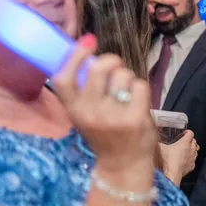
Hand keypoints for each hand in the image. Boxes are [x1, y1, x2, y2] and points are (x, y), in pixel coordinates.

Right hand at [51, 35, 155, 174]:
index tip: (88, 41)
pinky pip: (140, 86)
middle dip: (112, 61)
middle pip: (99, 69)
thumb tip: (89, 52)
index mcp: (73, 110)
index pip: (64, 78)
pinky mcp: (134, 118)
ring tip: (127, 94)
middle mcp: (89, 113)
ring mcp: (112, 116)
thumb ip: (86, 89)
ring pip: (123, 75)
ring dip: (128, 78)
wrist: (123, 164)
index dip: (74, 56)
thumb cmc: (106, 133)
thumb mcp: (86, 113)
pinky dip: (141, 89)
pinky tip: (138, 102)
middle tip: (117, 67)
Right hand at [160, 130, 197, 183]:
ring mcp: (193, 158)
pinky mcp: (192, 166)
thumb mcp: (159, 147)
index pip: (190, 133)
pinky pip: (193, 160)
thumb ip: (157, 141)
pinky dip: (190, 159)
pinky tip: (184, 161)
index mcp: (185, 142)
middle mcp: (191, 149)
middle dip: (189, 140)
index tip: (183, 134)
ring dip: (191, 150)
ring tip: (184, 151)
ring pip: (195, 151)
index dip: (187, 132)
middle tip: (182, 142)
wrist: (171, 174)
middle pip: (194, 141)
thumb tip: (153, 138)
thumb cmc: (166, 159)